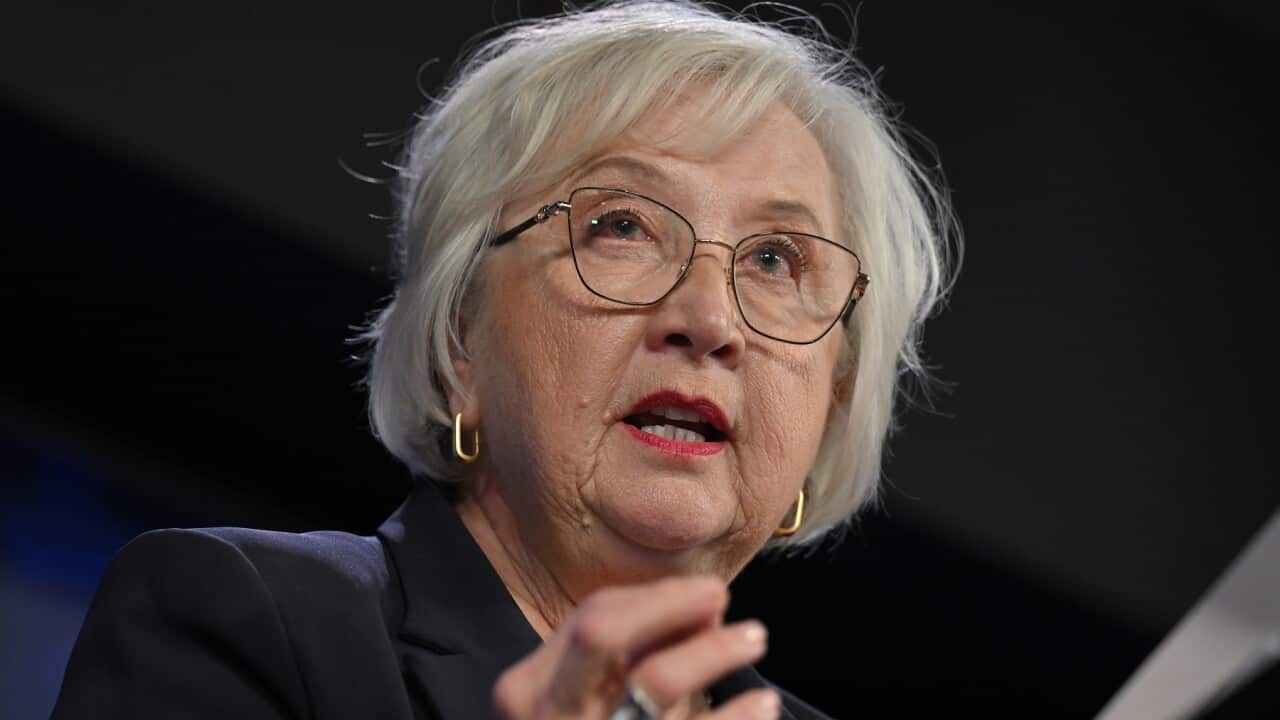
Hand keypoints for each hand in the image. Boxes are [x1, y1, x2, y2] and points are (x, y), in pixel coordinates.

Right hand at [492, 575, 779, 718]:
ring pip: (654, 681)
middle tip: (723, 595)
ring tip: (754, 640)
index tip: (706, 595)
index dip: (656, 598)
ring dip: (711, 651)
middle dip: (669, 604)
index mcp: (529, 690)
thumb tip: (705, 608)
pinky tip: (761, 706)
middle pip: (604, 632)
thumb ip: (635, 660)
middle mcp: (548, 715)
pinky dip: (731, 718)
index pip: (593, 619)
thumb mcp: (589, 707)